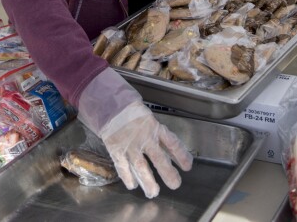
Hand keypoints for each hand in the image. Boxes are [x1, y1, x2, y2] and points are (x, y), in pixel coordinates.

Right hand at [77, 69, 191, 198]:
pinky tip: (132, 185)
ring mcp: (130, 145)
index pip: (173, 143)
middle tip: (175, 185)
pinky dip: (128, 177)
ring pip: (142, 168)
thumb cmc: (128, 108)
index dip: (182, 156)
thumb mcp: (147, 116)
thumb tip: (167, 146)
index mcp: (154, 127)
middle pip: (160, 160)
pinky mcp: (116, 150)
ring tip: (153, 193)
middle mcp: (144, 138)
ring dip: (149, 182)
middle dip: (168, 174)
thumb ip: (155, 130)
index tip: (188, 166)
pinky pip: (123, 167)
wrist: (108, 102)